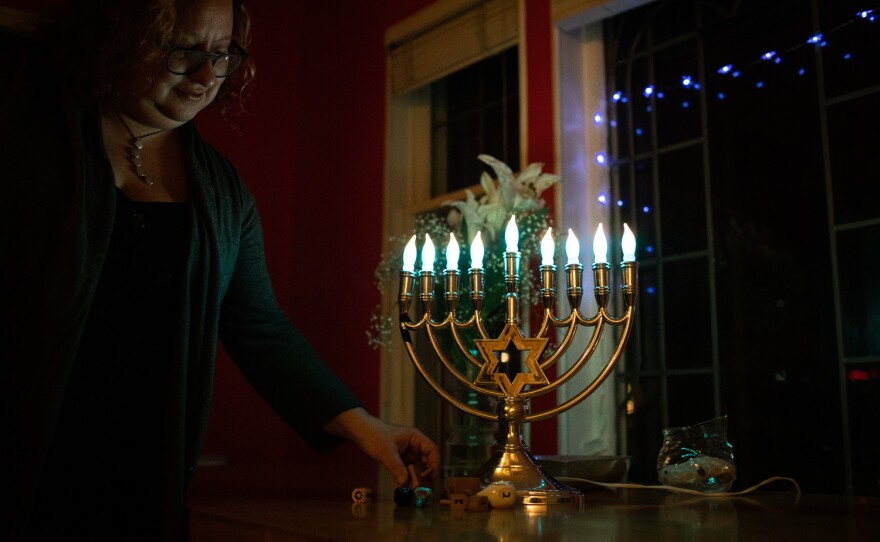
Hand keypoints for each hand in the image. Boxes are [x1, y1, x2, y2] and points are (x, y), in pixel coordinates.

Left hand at [324, 407, 439, 485]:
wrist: (361, 432)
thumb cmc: (374, 435)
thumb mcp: (386, 451)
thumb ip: (396, 467)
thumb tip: (405, 483)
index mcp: (415, 438)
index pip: (431, 450)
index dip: (434, 463)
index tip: (432, 476)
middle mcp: (413, 445)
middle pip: (426, 461)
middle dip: (425, 474)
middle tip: (424, 487)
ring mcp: (407, 453)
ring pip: (416, 468)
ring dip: (415, 479)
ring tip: (412, 490)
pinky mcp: (399, 460)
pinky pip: (406, 471)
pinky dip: (405, 479)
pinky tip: (401, 488)